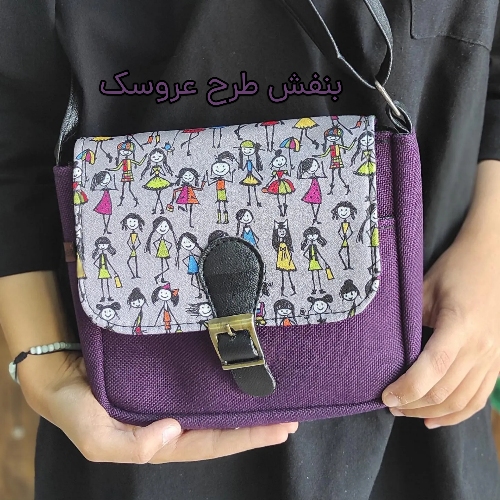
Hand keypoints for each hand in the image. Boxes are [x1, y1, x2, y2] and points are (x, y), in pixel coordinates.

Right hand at [19, 351, 297, 463]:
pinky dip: (222, 381)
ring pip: (213, 404)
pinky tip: (239, 374)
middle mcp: (170, 420)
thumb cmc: (73, 404)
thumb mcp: (94, 436)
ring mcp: (169, 396)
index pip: (210, 443)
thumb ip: (129, 446)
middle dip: (255, 425)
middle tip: (292, 416)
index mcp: (159, 440)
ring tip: (276, 398)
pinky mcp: (165, 373)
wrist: (57, 368)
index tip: (280, 428)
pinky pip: (199, 380)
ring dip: (243, 404)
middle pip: (220, 427)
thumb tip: (172, 432)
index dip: (245, 438)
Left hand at [381, 221, 499, 428]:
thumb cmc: (455, 270)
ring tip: (405, 411)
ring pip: (461, 401)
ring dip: (430, 412)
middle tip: (388, 405)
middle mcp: (481, 347)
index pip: (432, 369)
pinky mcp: (497, 362)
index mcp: (460, 326)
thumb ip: (409, 320)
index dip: (407, 389)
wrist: (493, 259)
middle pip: (445, 391)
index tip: (385, 396)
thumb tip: (386, 350)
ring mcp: (493, 357)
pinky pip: (478, 399)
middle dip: (413, 404)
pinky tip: (434, 419)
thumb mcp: (425, 289)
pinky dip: (456, 414)